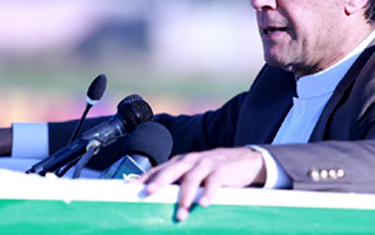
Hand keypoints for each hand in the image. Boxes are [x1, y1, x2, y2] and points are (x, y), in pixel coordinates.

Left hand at [136, 147, 265, 220]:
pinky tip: (204, 204)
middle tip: (148, 193)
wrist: (243, 160)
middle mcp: (190, 161)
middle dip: (158, 182)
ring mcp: (206, 164)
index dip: (145, 178)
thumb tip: (155, 199)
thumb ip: (177, 183)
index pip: (158, 169)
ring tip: (180, 214)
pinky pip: (213, 182)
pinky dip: (208, 193)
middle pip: (171, 170)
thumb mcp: (192, 174)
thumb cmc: (211, 171)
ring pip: (191, 179)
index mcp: (179, 162)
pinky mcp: (222, 171)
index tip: (131, 188)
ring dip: (184, 197)